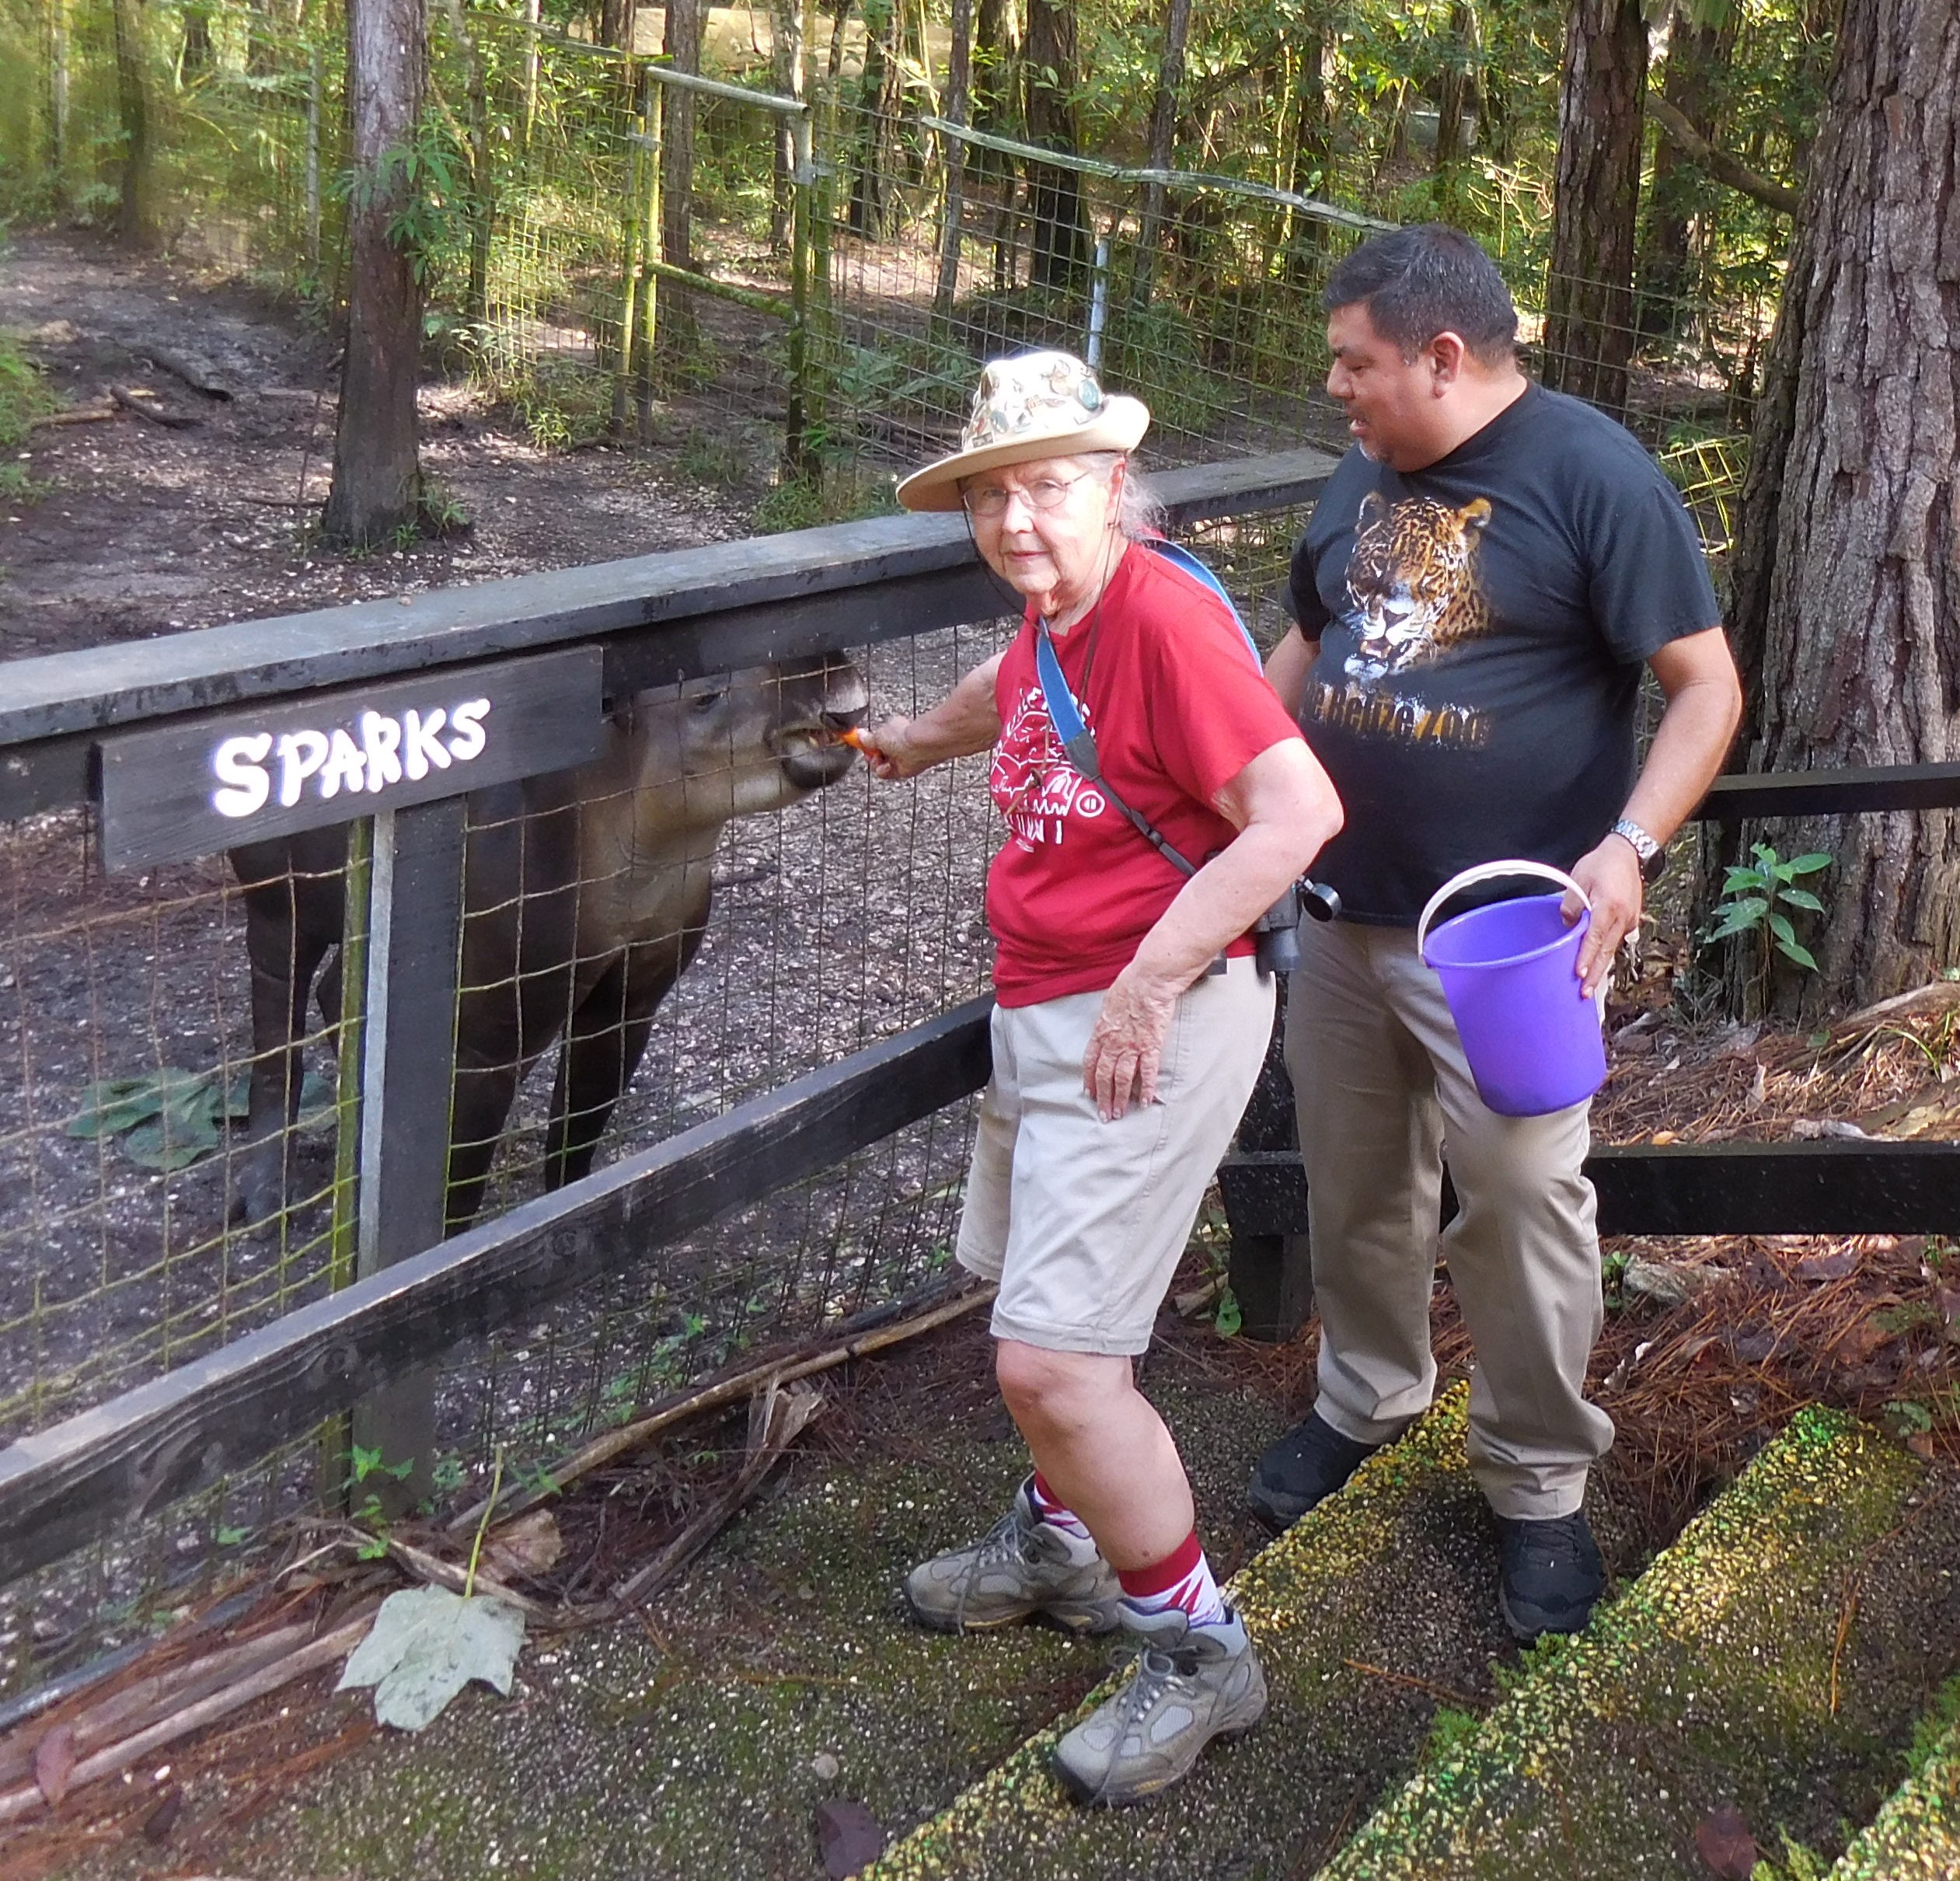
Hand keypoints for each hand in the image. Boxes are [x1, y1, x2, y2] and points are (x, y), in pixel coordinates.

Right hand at [857, 716, 926, 779]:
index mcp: (892, 732)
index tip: (859, 744)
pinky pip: (886, 773)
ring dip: (877, 764)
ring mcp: (899, 758)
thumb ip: (868, 738)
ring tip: (881, 759)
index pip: (876, 740)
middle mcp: (896, 746)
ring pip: (879, 765)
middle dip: (871, 755)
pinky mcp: (901, 770)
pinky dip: (884, 771)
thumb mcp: (878, 735)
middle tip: (871, 753)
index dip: (867, 743)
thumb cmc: (903, 736)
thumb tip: (860, 735)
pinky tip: (888, 766)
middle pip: (876, 754)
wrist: (918, 746)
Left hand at [1082, 967, 1179, 1120]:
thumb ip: (1107, 1019)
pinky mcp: (1151, 1046)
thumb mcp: (1109, 1003)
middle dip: (1103, 1097)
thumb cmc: (1129, 986)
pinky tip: (1145, 1101)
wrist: (1148, 981)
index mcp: (1101, 1032)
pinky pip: (1148, 1072)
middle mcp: (1114, 1043)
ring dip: (1120, 1098)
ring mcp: (1132, 1046)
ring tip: (1120, 1114)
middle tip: (1104, 1114)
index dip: (1089, 1079)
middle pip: (1104, 1075)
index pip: (1090, 1061)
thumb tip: (1107, 1024)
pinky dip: (1147, 1088)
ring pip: (1123, 1078)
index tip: (1089, 1093)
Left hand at [1564, 836, 1642, 998]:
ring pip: (1612, 949)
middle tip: (1584, 995)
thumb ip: (1571, 904)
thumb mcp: (1579, 878)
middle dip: (1595, 974)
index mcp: (1608, 906)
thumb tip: (1567, 926)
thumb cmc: (1601, 864)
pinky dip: (1606, 953)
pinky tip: (1597, 965)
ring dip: (1601, 967)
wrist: (1628, 854)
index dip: (1587, 957)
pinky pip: (1616, 941)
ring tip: (1589, 986)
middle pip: (1606, 950)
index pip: (1595, 937)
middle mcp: (1622, 917)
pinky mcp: (1630, 920)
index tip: (1580, 974)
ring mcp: (1629, 920)